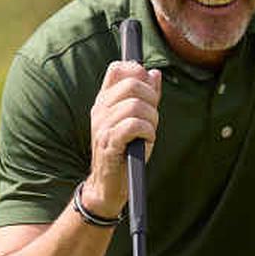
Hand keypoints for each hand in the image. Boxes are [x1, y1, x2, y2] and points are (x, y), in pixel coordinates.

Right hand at [87, 58, 161, 207]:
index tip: (148, 90)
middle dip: (151, 98)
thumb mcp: (137, 120)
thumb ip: (146, 96)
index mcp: (105, 101)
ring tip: (149, 132)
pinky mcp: (109, 142)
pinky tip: (146, 141)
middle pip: (132, 84)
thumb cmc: (125, 152)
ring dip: (151, 119)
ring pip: (136, 105)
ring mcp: (102, 125)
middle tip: (153, 116)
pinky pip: (134, 125)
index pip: (117, 69)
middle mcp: (100, 109)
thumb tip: (154, 73)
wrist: (108, 186)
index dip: (138, 72)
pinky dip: (147, 131)